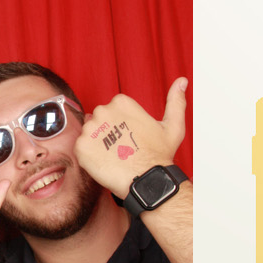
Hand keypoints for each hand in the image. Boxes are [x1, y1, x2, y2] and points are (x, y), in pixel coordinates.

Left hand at [74, 78, 188, 198]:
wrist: (146, 180)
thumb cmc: (159, 155)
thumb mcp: (173, 124)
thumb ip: (175, 101)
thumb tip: (182, 81)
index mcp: (122, 102)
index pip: (111, 110)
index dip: (118, 126)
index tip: (128, 138)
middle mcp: (104, 111)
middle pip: (98, 120)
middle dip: (106, 134)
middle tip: (120, 149)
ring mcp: (91, 129)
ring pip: (89, 135)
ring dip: (97, 145)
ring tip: (113, 157)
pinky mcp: (81, 147)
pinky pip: (80, 149)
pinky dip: (88, 157)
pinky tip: (104, 163)